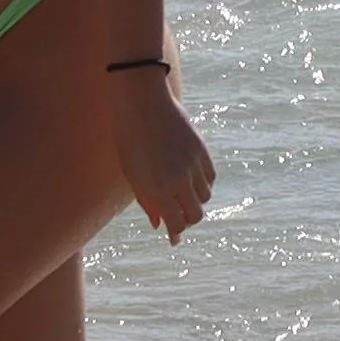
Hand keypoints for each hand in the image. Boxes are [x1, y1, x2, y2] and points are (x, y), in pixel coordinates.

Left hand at [110, 78, 213, 241]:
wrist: (142, 102)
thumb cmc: (129, 138)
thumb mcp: (131, 173)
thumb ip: (146, 200)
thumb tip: (159, 223)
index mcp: (158, 189)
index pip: (175, 223)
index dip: (174, 234)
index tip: (173, 239)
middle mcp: (180, 180)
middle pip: (194, 215)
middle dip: (186, 221)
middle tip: (177, 219)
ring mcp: (194, 165)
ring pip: (205, 197)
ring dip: (194, 201)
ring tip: (181, 195)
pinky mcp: (202, 150)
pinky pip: (210, 178)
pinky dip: (203, 185)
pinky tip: (191, 180)